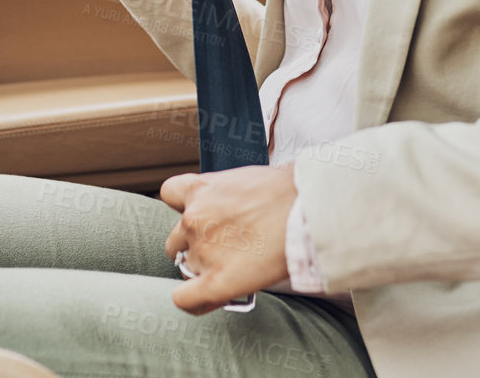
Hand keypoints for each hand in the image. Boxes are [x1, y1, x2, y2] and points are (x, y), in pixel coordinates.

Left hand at [161, 164, 297, 315]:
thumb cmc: (289, 190)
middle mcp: (194, 219)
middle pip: (177, 240)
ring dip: (205, 269)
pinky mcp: (216, 282)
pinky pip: (186, 299)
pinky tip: (207, 297)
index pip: (170, 194)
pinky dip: (193, 300)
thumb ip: (227, 194)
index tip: (199, 216)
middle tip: (223, 250)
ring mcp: (203, 252)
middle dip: (195, 245)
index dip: (184, 208)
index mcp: (201, 189)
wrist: (308, 207)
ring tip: (233, 269)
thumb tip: (236, 210)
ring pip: (188, 268)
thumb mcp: (246, 178)